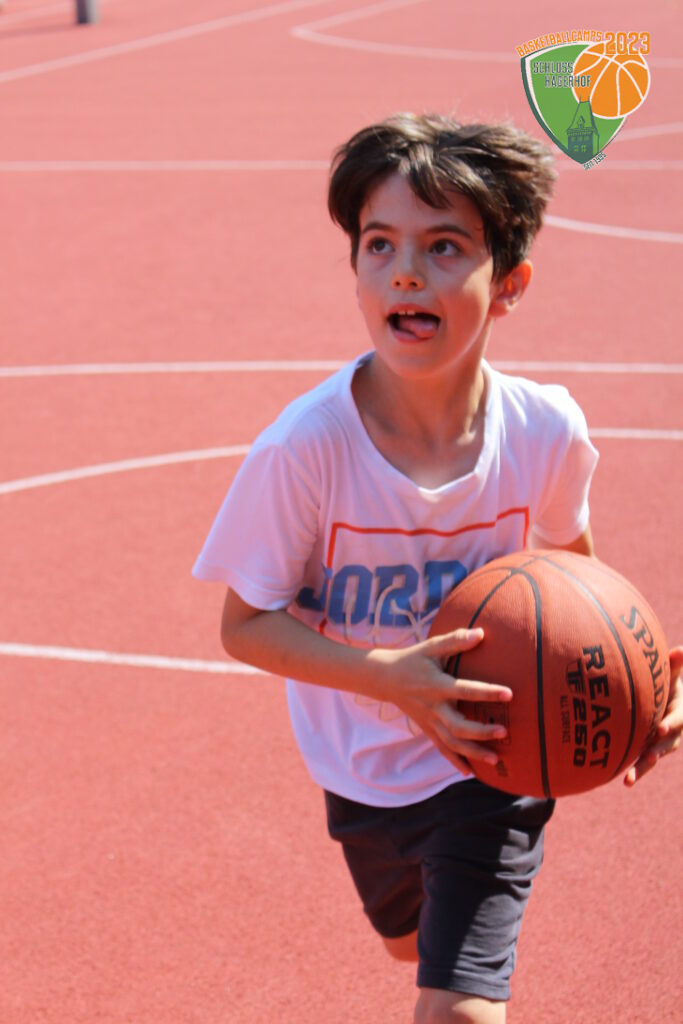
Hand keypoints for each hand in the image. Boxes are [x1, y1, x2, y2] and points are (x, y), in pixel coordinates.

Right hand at [368, 627, 511, 775]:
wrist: (385, 678)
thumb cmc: (413, 659)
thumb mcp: (432, 646)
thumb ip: (456, 640)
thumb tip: (482, 633)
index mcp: (436, 685)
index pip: (464, 690)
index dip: (486, 693)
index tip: (509, 694)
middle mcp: (433, 707)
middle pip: (458, 726)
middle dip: (481, 732)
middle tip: (504, 731)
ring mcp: (429, 721)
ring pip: (451, 743)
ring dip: (473, 752)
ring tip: (495, 758)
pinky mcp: (426, 729)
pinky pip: (442, 749)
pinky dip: (455, 762)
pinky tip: (470, 772)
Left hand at [624, 645, 682, 786]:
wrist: (670, 701)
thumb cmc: (670, 684)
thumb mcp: (675, 674)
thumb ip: (676, 664)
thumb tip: (680, 649)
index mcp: (680, 712)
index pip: (678, 719)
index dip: (671, 724)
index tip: (661, 728)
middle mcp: (673, 731)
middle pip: (668, 745)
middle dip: (658, 751)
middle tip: (649, 757)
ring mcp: (661, 743)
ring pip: (654, 758)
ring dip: (642, 769)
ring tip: (629, 780)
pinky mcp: (648, 749)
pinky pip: (643, 762)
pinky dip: (635, 771)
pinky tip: (624, 782)